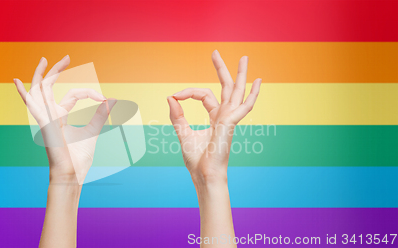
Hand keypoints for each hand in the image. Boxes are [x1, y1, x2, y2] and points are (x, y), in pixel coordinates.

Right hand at [14, 55, 115, 184]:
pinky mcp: (44, 125)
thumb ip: (99, 115)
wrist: (72, 175)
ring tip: (44, 59)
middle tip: (67, 57)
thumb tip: (111, 100)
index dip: (88, 92)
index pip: (71, 94)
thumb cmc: (78, 158)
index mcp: (60, 117)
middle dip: (56, 71)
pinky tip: (16, 82)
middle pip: (49, 87)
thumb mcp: (92, 131)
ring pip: (39, 92)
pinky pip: (32, 106)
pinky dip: (24, 94)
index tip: (102, 98)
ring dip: (40, 75)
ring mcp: (45, 119)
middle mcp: (50, 116)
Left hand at [167, 50, 260, 184]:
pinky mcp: (230, 125)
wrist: (204, 176)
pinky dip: (252, 94)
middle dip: (222, 69)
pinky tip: (258, 82)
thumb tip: (170, 97)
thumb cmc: (197, 160)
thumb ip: (177, 116)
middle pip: (226, 87)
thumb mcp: (183, 133)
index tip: (175, 96)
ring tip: (244, 57)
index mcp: (215, 117)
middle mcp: (225, 116)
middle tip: (215, 52)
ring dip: (240, 74)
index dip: (189, 92)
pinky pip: (243, 107)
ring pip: (237, 92)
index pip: (204, 95)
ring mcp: (230, 120)